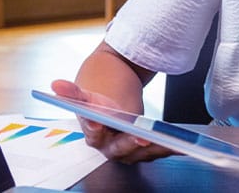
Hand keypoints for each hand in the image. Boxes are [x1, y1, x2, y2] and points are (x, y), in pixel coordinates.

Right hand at [50, 79, 173, 162]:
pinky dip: (169, 148)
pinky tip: (183, 145)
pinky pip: (156, 151)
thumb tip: (55, 84)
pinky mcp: (144, 148)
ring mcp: (127, 150)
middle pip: (121, 148)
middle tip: (144, 136)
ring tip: (171, 142)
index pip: (95, 135)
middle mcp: (109, 147)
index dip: (99, 130)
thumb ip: (73, 91)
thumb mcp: (88, 91)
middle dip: (133, 143)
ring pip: (142, 153)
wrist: (113, 93)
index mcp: (94, 135)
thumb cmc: (100, 94)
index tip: (101, 123)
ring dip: (157, 149)